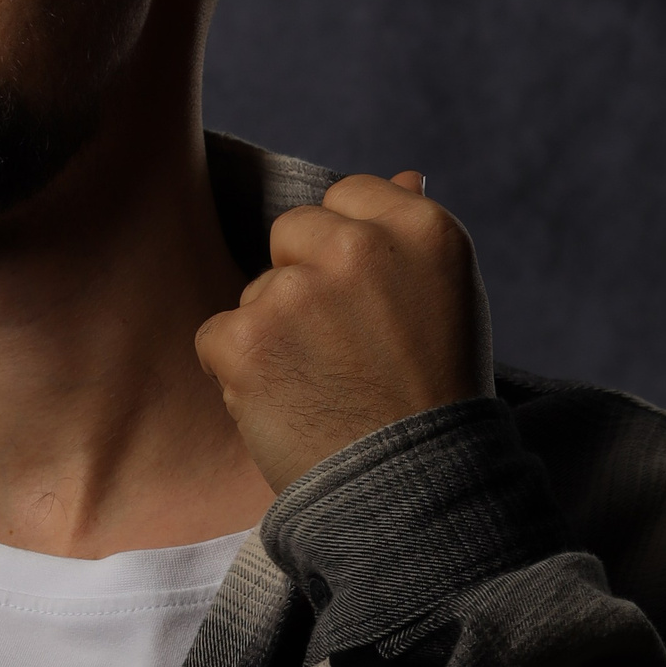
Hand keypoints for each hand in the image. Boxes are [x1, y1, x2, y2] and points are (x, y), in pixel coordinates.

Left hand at [194, 172, 492, 493]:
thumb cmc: (433, 399)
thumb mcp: (449, 301)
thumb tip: (403, 175)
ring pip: (255, 292)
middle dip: (301, 282)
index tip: (363, 303)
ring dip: (272, 335)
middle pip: (290, 232)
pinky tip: (286, 404)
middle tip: (342, 351)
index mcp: (422, 229)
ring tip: (323, 387)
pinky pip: (216, 334)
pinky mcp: (247, 337)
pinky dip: (237, 373)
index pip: (349, 197)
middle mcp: (359, 247)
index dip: (345, 252)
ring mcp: (299, 290)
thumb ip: (411, 239)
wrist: (415, 491)